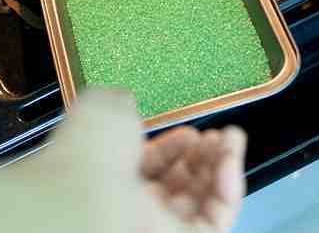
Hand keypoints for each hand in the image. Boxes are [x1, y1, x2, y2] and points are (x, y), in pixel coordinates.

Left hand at [33, 88, 246, 232]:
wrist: (88, 190)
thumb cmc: (88, 153)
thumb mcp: (103, 107)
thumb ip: (121, 102)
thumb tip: (127, 97)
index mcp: (112, 175)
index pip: (153, 165)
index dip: (176, 146)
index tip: (191, 131)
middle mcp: (135, 203)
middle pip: (183, 181)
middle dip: (205, 154)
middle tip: (218, 135)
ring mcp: (158, 223)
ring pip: (205, 199)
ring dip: (224, 166)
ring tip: (230, 141)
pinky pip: (219, 218)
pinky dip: (230, 188)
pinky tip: (228, 161)